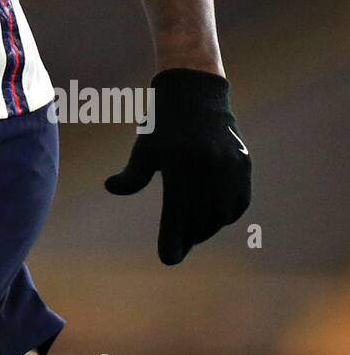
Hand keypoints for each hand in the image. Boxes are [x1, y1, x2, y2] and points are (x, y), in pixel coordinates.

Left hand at [104, 68, 251, 264]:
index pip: (177, 213)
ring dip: (206, 229)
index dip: (172, 240)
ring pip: (220, 215)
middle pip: (199, 219)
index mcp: (179, 163)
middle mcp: (207, 166)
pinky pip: (237, 203)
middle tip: (176, 247)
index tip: (167, 260)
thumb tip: (111, 187)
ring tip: (191, 233)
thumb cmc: (162, 125)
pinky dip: (225, 216)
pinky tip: (211, 219)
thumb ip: (132, 174)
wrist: (196, 95)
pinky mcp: (243, 165)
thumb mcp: (144, 148)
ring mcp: (229, 166)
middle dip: (187, 238)